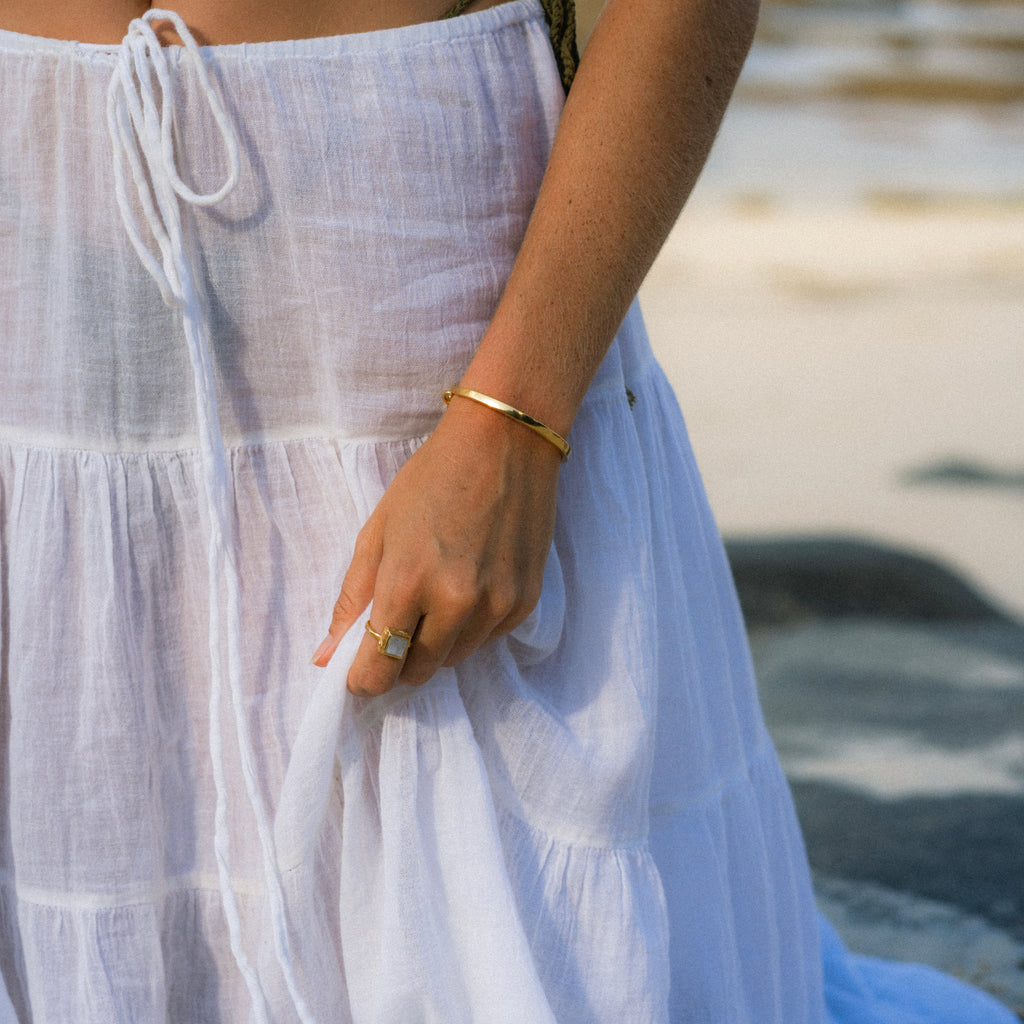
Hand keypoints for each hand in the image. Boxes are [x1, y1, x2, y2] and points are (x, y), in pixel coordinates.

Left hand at [310, 396, 562, 695]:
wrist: (505, 443)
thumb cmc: (431, 479)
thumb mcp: (378, 531)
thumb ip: (352, 599)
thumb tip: (325, 658)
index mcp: (407, 582)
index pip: (379, 668)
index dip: (363, 679)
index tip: (357, 672)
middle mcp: (455, 603)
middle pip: (417, 672)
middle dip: (399, 660)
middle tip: (398, 623)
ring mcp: (496, 605)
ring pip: (454, 659)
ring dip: (437, 642)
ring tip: (438, 592)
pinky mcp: (525, 602)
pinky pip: (487, 639)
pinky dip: (472, 626)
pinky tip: (471, 582)